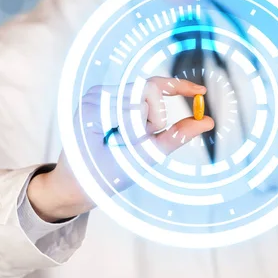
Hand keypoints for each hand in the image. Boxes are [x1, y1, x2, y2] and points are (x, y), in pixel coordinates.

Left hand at [27, 77, 213, 221]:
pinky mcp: (104, 102)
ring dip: (149, 120)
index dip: (159, 116)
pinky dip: (144, 118)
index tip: (194, 101)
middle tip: (142, 144)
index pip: (146, 92)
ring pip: (145, 95)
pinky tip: (135, 134)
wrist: (71, 187)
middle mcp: (96, 95)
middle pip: (147, 90)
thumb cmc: (99, 178)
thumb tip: (206, 122)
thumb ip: (173, 138)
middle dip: (155, 118)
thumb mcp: (140, 160)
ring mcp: (98, 97)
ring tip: (130, 144)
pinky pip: (136, 100)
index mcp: (98, 105)